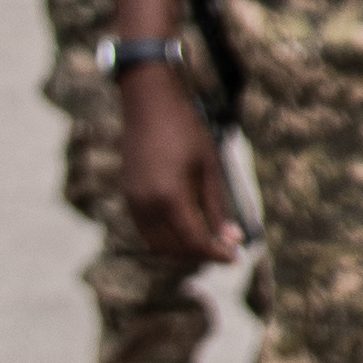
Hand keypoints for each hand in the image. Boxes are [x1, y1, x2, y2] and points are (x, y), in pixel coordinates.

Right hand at [116, 64, 244, 261]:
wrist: (149, 104)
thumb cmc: (186, 131)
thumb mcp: (210, 167)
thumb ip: (218, 206)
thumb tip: (233, 238)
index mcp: (170, 197)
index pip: (194, 241)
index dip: (216, 254)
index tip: (236, 258)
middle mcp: (146, 204)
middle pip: (173, 248)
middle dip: (200, 255)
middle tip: (224, 251)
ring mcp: (132, 201)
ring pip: (156, 243)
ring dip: (181, 249)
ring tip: (207, 242)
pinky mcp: (127, 195)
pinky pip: (145, 229)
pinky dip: (165, 237)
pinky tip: (186, 227)